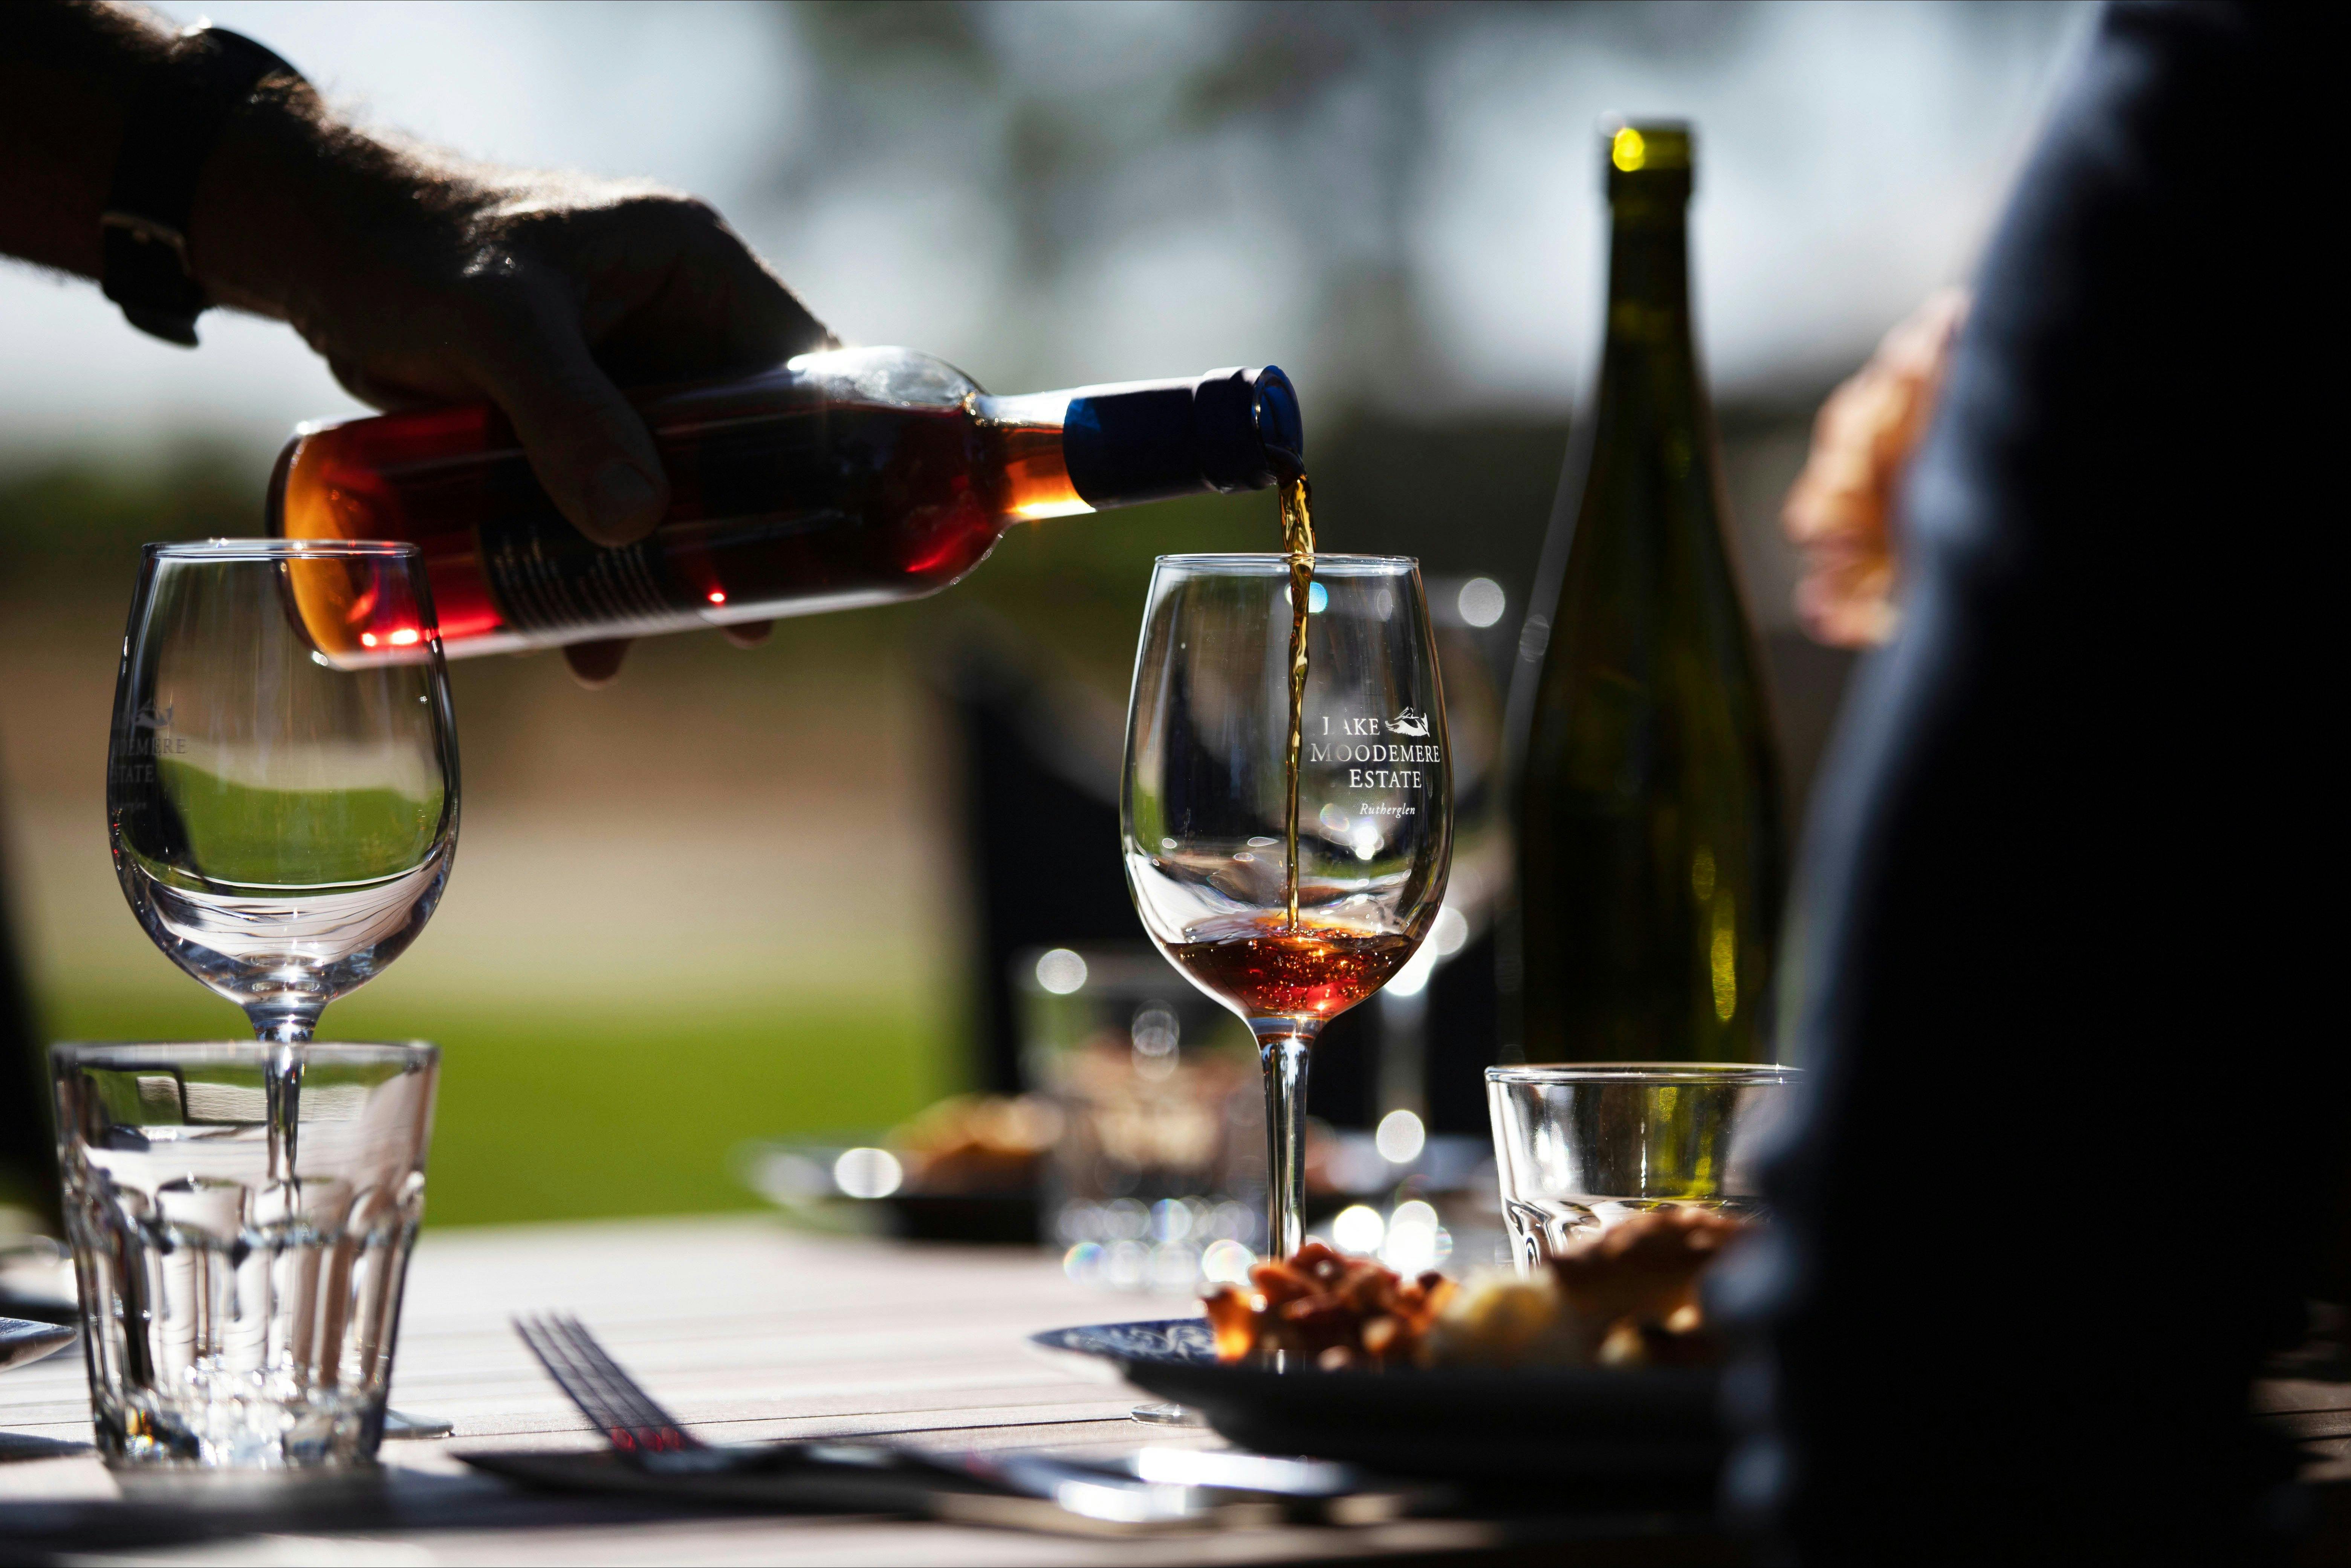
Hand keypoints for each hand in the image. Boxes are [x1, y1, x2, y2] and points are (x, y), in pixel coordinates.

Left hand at [190, 92, 830, 683]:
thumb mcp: (496, 323)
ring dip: (656, 569)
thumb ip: (565, 413)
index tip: (836, 537)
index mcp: (693, 271)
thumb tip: (634, 526)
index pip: (803, 365)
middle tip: (742, 627)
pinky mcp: (563, 417)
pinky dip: (592, 562)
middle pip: (744, 447)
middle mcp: (673, 324)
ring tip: (626, 644)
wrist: (311, 242)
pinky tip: (570, 627)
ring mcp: (620, 376)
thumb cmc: (409, 245)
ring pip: (670, 487)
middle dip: (738, 540)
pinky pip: (603, 500)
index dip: (831, 452)